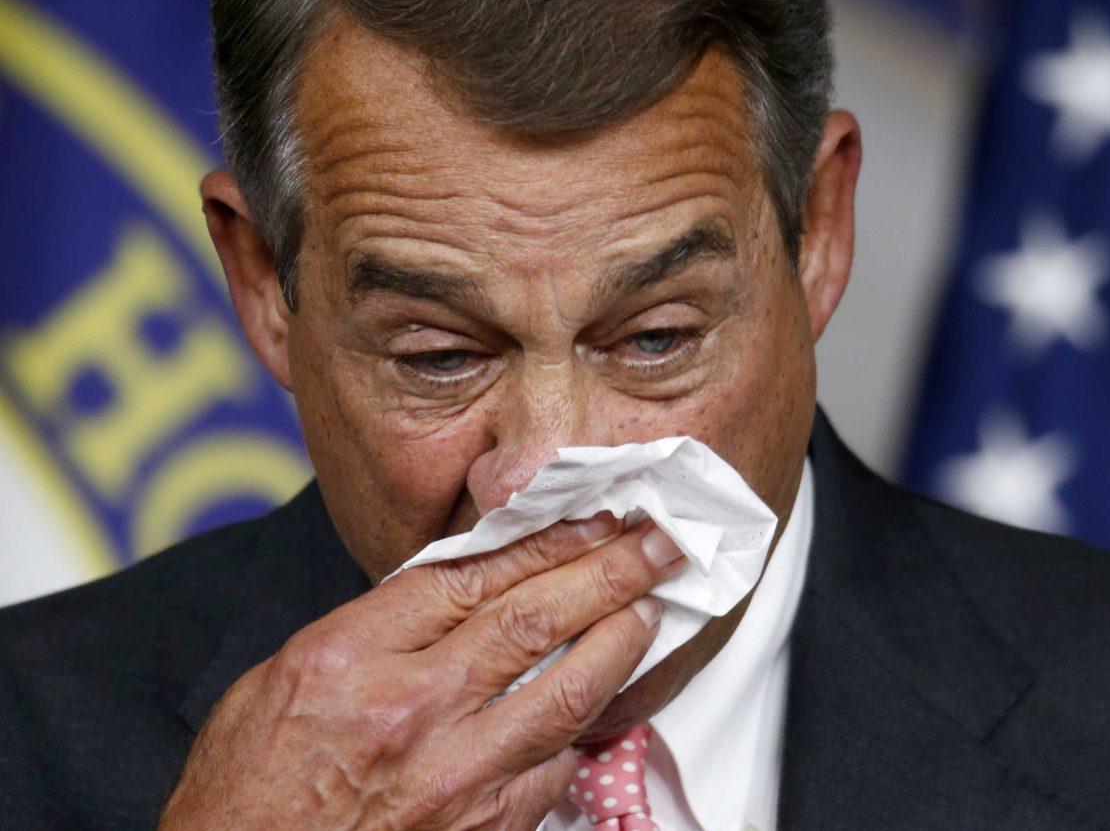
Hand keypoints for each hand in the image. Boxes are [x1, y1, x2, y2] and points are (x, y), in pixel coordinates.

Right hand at [158, 516, 683, 829]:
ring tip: (652, 605)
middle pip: (531, 618)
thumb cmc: (246, 788)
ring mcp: (453, 774)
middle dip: (606, 571)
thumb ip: (371, 627)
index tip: (590, 518)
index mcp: (350, 655)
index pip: (472, 575)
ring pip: (564, 690)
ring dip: (619, 640)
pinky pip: (553, 767)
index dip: (544, 540)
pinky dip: (582, 727)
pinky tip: (606, 700)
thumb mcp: (280, 676)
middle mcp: (410, 708)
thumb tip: (451, 585)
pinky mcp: (482, 828)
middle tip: (656, 542)